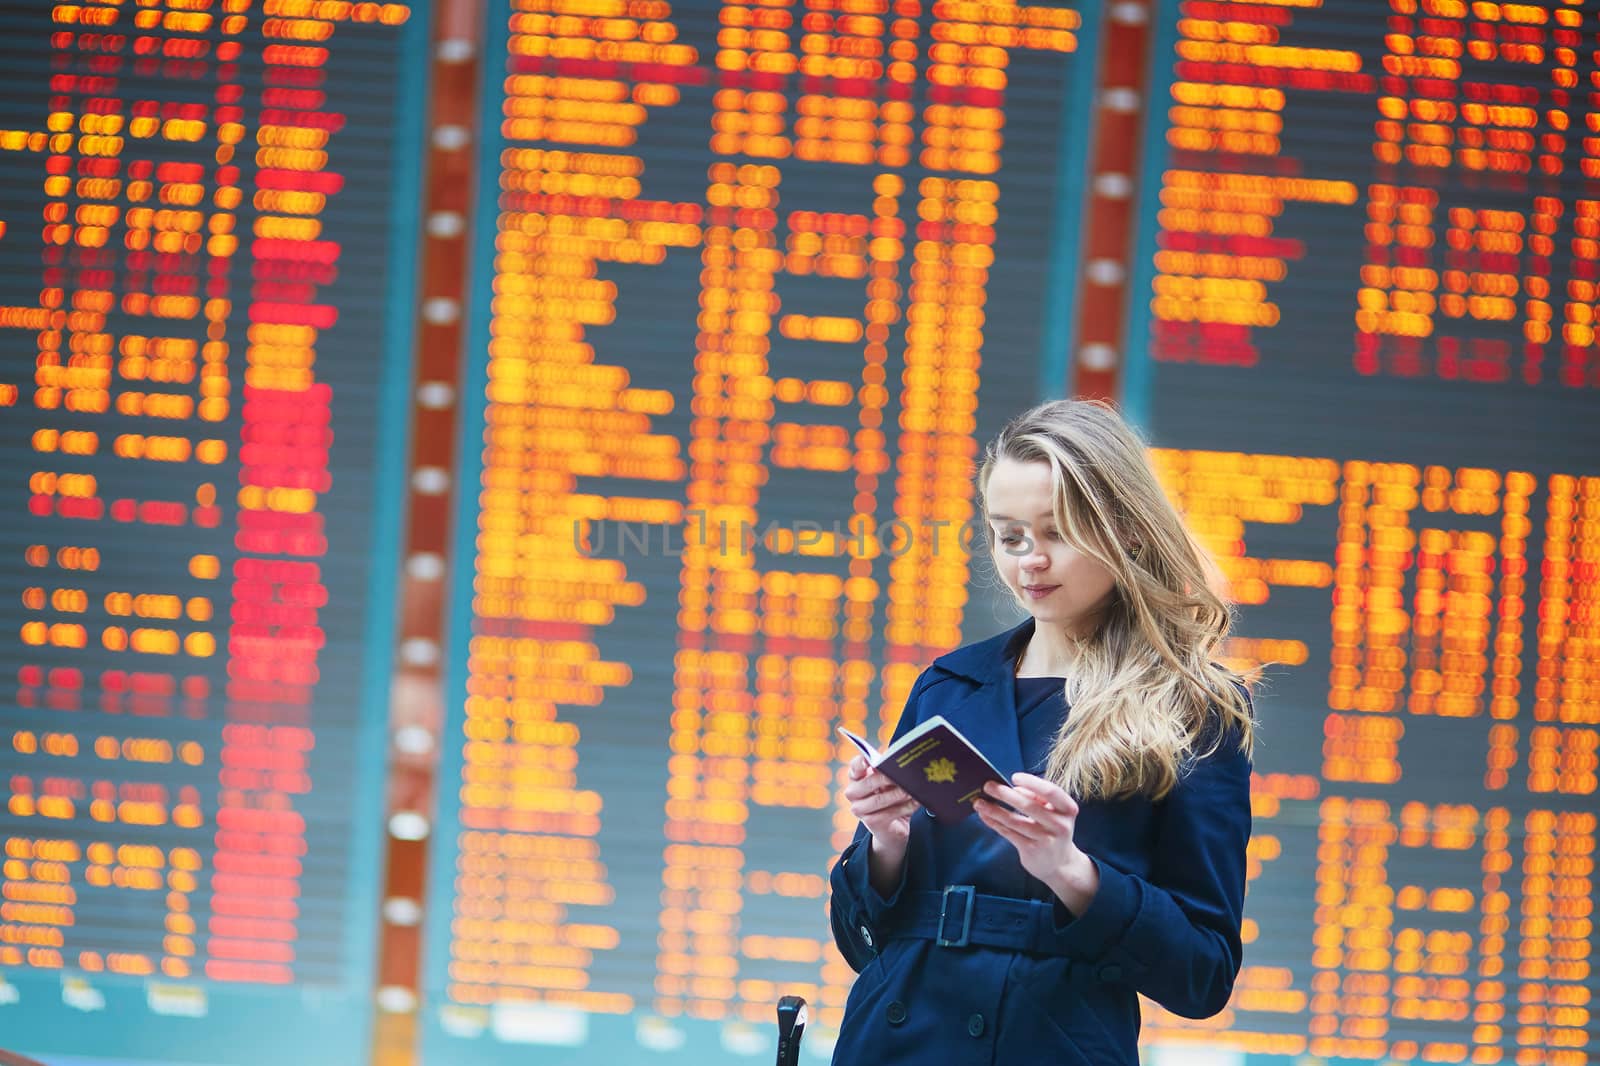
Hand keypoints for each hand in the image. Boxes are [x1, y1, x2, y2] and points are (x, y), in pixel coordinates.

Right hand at [845, 756, 920, 897]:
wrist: (891, 829)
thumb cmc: (890, 799)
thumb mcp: (888, 784)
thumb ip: (888, 772)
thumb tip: (897, 762)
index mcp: (855, 779)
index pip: (855, 767)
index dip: (860, 762)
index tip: (869, 760)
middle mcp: (853, 794)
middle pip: (869, 782)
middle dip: (888, 778)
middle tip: (904, 775)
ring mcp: (860, 809)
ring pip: (880, 799)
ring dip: (899, 794)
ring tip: (911, 790)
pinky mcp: (871, 822)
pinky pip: (890, 812)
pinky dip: (906, 807)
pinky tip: (915, 802)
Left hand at [974, 772, 1099, 914]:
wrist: (1060, 864)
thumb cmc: (1053, 829)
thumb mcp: (1054, 811)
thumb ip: (1038, 798)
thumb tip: (1015, 788)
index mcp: (1067, 809)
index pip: (1051, 791)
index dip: (1032, 783)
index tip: (1014, 777)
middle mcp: (1060, 825)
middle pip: (1029, 806)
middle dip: (1005, 794)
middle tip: (987, 785)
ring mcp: (1045, 839)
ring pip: (1014, 821)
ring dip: (994, 810)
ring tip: (978, 802)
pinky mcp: (1031, 850)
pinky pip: (1009, 833)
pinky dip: (994, 823)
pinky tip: (984, 815)